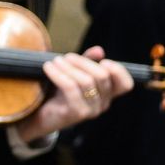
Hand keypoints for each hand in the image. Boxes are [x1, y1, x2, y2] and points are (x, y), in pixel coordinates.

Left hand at [14, 46, 133, 141]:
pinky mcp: (77, 113)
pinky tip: (48, 67)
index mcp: (107, 94)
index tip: (103, 61)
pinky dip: (58, 74)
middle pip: (103, 76)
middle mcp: (103, 104)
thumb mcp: (75, 73)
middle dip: (83, 62)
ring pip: (86, 81)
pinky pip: (71, 87)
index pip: (126, 84)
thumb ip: (88, 62)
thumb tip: (99, 50)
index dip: (118, 70)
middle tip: (66, 57)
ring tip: (55, 61)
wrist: (39, 114)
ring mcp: (92, 111)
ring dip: (68, 66)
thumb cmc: (58, 92)